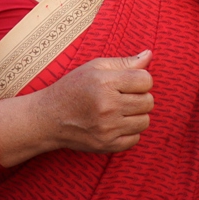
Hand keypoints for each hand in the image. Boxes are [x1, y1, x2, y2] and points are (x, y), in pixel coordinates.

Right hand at [37, 50, 154, 153]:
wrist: (48, 118)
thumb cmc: (73, 87)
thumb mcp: (95, 67)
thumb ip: (125, 62)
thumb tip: (150, 54)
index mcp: (105, 84)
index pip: (146, 80)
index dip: (141, 79)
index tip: (130, 82)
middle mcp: (107, 107)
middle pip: (148, 101)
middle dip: (140, 96)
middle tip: (124, 96)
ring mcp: (107, 129)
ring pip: (145, 121)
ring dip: (136, 115)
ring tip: (120, 110)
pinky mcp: (106, 145)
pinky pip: (136, 139)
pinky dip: (130, 132)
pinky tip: (116, 124)